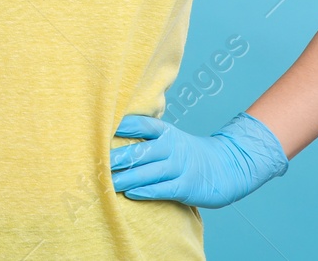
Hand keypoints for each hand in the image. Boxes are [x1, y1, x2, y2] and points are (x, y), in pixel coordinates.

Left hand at [109, 112, 288, 207]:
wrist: (223, 167)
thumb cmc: (184, 152)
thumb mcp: (168, 137)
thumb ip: (145, 135)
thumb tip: (110, 131)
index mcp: (165, 132)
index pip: (141, 125)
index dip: (122, 126)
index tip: (100, 130)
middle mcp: (171, 147)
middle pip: (139, 151)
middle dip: (116, 158)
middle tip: (94, 163)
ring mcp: (179, 167)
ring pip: (147, 173)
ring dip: (125, 178)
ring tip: (106, 182)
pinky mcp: (185, 186)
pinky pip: (162, 189)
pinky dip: (145, 191)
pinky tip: (130, 193)